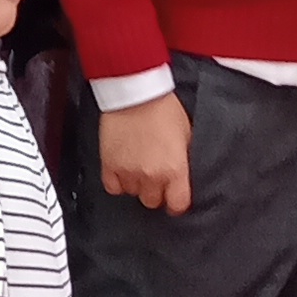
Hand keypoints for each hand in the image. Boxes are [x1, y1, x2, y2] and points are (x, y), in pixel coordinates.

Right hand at [97, 94, 192, 213]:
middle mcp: (151, 176)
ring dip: (137, 184)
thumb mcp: (186, 134)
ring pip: (133, 194)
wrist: (135, 92)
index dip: (177, 202)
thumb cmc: (163, 107)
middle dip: (156, 191)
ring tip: (139, 167)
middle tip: (156, 176)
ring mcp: (128, 172)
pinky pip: (113, 187)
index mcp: (175, 169)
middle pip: (153, 202)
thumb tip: (184, 174)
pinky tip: (123, 169)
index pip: (177, 204)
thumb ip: (184, 159)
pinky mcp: (109, 165)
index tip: (175, 197)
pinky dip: (118, 182)